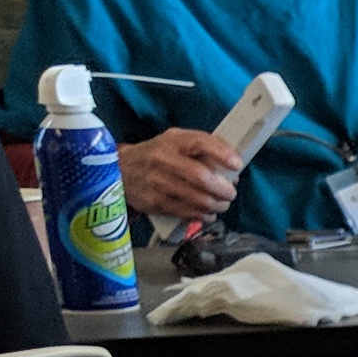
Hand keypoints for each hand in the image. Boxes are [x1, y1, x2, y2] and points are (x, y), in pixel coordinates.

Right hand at [117, 128, 241, 224]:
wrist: (120, 170)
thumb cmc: (157, 154)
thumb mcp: (175, 141)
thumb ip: (202, 147)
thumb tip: (232, 166)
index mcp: (171, 142)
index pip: (199, 143)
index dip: (222, 153)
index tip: (237, 163)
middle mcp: (163, 161)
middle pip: (202, 177)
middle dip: (224, 189)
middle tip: (230, 192)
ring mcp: (158, 183)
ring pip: (199, 200)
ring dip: (218, 205)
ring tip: (221, 203)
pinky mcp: (155, 203)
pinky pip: (189, 213)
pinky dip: (205, 215)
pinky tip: (208, 212)